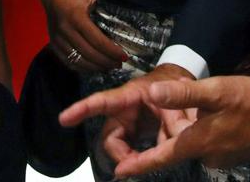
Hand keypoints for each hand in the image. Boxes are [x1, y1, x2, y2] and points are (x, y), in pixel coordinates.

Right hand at [42, 0, 127, 71]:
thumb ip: (105, 8)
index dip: (111, 51)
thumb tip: (124, 21)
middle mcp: (66, 29)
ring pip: (78, 60)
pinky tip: (94, 68)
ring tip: (109, 67)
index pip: (97, 40)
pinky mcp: (54, 45)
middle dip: (106, 61)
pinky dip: (82, 68)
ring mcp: (58, 39)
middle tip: (119, 64)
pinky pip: (68, 62)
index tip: (124, 56)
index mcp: (77, 17)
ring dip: (96, 67)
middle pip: (89, 53)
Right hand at [59, 64, 195, 166]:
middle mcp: (125, 108)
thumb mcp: (182, 101)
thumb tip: (169, 144)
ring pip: (119, 147)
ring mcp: (128, 122)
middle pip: (110, 137)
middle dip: (122, 154)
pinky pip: (128, 150)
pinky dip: (137, 158)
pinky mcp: (134, 132)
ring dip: (133, 158)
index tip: (64, 119)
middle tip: (140, 164)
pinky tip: (150, 158)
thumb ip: (176, 120)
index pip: (104, 101)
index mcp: (133, 94)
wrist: (185, 86)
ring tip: (156, 157)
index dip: (83, 109)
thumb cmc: (179, 86)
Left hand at [67, 76, 249, 176]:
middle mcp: (206, 156)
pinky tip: (223, 115)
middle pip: (179, 146)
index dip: (138, 165)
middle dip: (176, 130)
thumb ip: (183, 93)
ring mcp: (221, 159)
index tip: (118, 173)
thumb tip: (150, 92)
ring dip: (196, 127)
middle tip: (187, 107)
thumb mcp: (216, 90)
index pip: (161, 158)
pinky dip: (209, 131)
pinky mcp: (232, 156)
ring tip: (213, 106)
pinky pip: (212, 144)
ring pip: (197, 143)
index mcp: (197, 141)